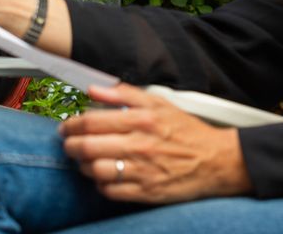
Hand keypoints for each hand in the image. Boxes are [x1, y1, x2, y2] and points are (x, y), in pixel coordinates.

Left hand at [59, 83, 251, 203]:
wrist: (216, 160)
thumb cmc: (184, 130)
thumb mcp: (157, 102)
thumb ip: (122, 93)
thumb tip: (93, 89)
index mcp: (141, 120)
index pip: (92, 121)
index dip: (72, 124)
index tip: (66, 125)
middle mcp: (140, 145)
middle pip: (89, 147)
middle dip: (71, 145)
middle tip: (68, 143)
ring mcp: (143, 171)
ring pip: (96, 170)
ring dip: (83, 165)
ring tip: (83, 159)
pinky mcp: (147, 193)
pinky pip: (111, 191)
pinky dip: (100, 184)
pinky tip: (102, 175)